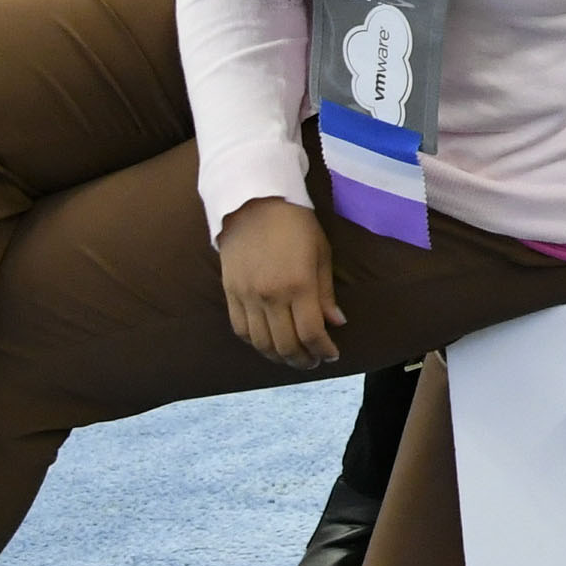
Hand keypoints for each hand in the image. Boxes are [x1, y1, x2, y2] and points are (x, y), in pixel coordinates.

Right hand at [215, 197, 344, 367]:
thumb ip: (326, 293)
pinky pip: (240, 329)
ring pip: (261, 342)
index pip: (312, 333)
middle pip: (286, 344)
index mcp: (298, 285)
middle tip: (314, 362)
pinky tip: (268, 344)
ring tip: (293, 358)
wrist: (252, 203)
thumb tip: (336, 324)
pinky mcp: (229, 292)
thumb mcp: (321, 253)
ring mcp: (246, 296)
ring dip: (279, 357)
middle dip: (303, 360)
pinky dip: (256, 343)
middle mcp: (270, 295)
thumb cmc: (295, 224)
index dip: (323, 350)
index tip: (332, 355)